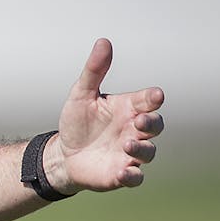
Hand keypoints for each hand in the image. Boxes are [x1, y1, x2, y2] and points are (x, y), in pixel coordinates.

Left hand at [50, 38, 165, 192]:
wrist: (64, 154)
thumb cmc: (77, 122)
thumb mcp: (81, 94)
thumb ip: (94, 71)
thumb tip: (103, 42)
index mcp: (128, 108)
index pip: (148, 101)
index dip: (153, 98)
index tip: (155, 95)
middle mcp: (134, 130)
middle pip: (155, 125)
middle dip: (152, 122)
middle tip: (140, 120)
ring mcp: (130, 153)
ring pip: (148, 152)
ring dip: (141, 148)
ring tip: (126, 143)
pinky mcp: (122, 174)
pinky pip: (135, 178)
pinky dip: (132, 176)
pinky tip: (123, 172)